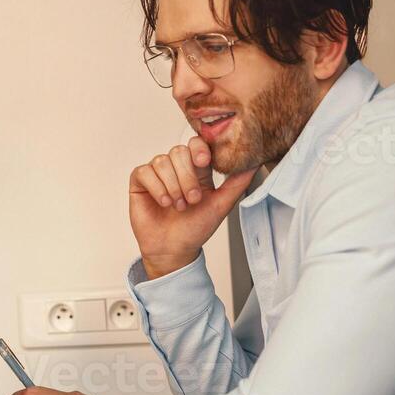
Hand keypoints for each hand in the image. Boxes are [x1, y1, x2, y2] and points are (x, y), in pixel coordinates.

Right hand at [129, 136, 256, 278]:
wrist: (174, 249)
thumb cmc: (196, 228)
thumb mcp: (221, 205)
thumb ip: (237, 183)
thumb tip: (255, 163)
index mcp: (197, 169)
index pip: (197, 144)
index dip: (199, 149)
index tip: (204, 162)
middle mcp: (176, 167)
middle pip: (179, 152)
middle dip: (187, 178)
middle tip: (192, 200)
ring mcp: (157, 173)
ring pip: (162, 161)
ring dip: (172, 186)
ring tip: (178, 206)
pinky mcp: (140, 181)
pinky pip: (145, 172)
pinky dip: (156, 188)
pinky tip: (164, 203)